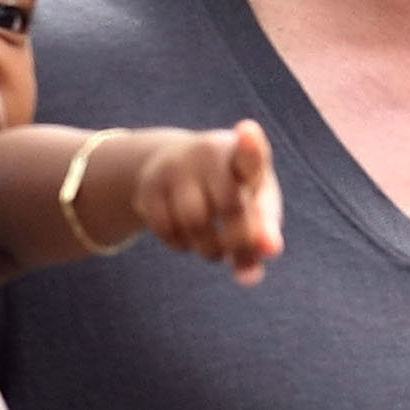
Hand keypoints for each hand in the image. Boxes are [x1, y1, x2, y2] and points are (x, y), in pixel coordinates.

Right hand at [133, 120, 283, 284]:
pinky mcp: (148, 185)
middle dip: (237, 239)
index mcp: (243, 157)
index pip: (249, 153)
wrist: (176, 164)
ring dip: (209, 249)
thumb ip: (260, 240)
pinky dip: (181, 245)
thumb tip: (249, 277)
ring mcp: (175, 166)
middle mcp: (208, 153)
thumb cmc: (231, 191)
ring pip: (194, 222)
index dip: (250, 146)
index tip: (249, 132)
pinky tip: (187, 237)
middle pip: (228, 206)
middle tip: (237, 248)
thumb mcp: (253, 209)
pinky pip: (167, 230)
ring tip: (214, 246)